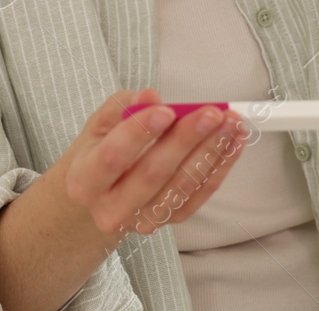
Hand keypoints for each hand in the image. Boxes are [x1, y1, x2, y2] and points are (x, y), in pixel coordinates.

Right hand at [56, 88, 246, 248]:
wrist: (98, 201)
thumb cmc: (99, 153)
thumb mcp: (98, 126)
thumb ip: (121, 108)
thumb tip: (150, 96)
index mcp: (85, 180)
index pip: (113, 157)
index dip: (140, 132)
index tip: (167, 110)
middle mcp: (111, 208)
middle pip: (153, 174)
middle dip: (186, 140)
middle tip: (212, 113)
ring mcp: (141, 221)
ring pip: (181, 187)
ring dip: (211, 152)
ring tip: (231, 123)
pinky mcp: (168, 222)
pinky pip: (198, 196)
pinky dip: (219, 167)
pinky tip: (233, 143)